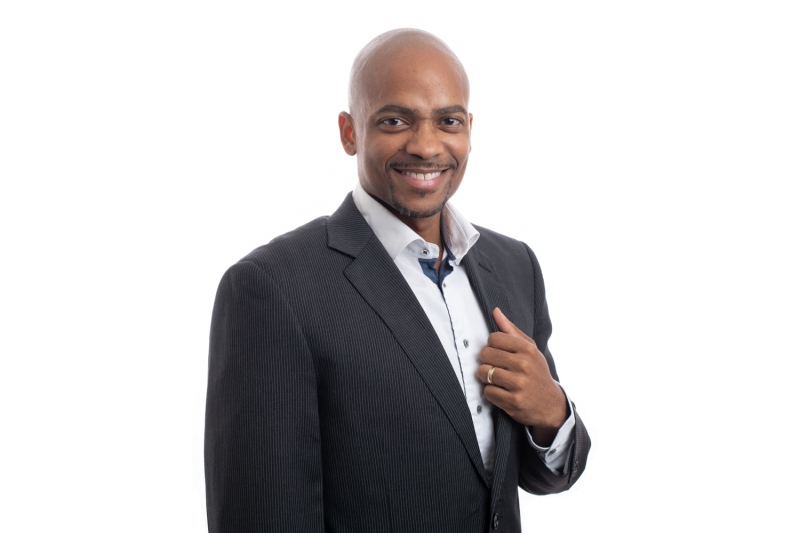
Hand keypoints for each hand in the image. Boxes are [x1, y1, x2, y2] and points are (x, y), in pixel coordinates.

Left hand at [478, 308, 567, 433]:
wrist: (551, 404)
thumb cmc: (536, 373)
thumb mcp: (530, 349)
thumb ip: (511, 330)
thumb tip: (496, 311)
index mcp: (527, 349)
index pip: (493, 338)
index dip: (493, 346)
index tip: (500, 353)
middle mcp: (524, 365)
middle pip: (485, 354)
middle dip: (487, 361)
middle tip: (496, 367)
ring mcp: (519, 383)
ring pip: (483, 372)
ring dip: (486, 377)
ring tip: (497, 379)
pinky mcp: (513, 401)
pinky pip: (488, 391)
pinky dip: (491, 392)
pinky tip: (501, 391)